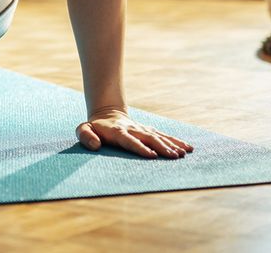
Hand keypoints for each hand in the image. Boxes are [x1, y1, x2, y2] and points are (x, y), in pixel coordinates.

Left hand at [76, 108, 194, 158]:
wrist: (106, 114)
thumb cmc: (94, 127)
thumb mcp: (82, 130)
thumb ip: (85, 136)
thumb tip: (95, 145)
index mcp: (117, 132)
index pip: (130, 140)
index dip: (140, 147)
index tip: (151, 156)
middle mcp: (133, 129)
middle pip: (148, 138)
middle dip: (161, 147)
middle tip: (173, 156)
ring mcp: (142, 129)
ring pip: (158, 136)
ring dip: (171, 144)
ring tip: (183, 153)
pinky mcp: (149, 131)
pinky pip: (164, 135)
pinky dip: (176, 141)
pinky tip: (188, 147)